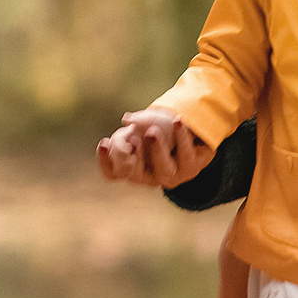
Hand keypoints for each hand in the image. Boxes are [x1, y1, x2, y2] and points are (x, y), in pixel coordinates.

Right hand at [97, 108, 212, 187]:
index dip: (105, 161)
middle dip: (133, 157)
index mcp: (132, 168)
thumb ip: (137, 123)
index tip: (104, 142)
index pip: (112, 173)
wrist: (193, 132)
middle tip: (132, 138)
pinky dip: (181, 137)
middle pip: (135, 175)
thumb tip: (128, 121)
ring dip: (157, 150)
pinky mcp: (192, 166)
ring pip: (164, 169)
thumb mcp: (145, 123)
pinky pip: (186, 154)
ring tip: (153, 131)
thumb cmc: (162, 129)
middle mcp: (150, 176)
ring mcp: (172, 174)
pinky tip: (177, 121)